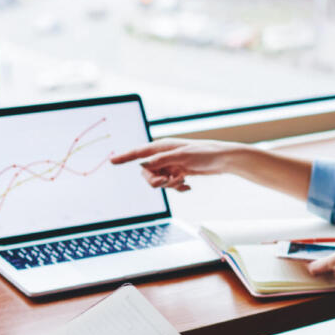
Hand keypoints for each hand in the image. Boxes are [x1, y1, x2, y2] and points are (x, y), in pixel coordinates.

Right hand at [109, 139, 242, 191]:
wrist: (223, 160)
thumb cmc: (204, 154)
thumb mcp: (182, 157)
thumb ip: (163, 160)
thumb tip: (146, 164)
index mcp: (162, 147)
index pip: (139, 153)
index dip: (124, 157)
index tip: (111, 160)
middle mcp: (164, 155)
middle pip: (147, 173)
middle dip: (155, 180)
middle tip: (168, 181)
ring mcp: (171, 165)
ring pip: (159, 181)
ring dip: (169, 185)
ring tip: (182, 181)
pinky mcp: (178, 173)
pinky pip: (170, 185)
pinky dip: (177, 187)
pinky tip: (188, 186)